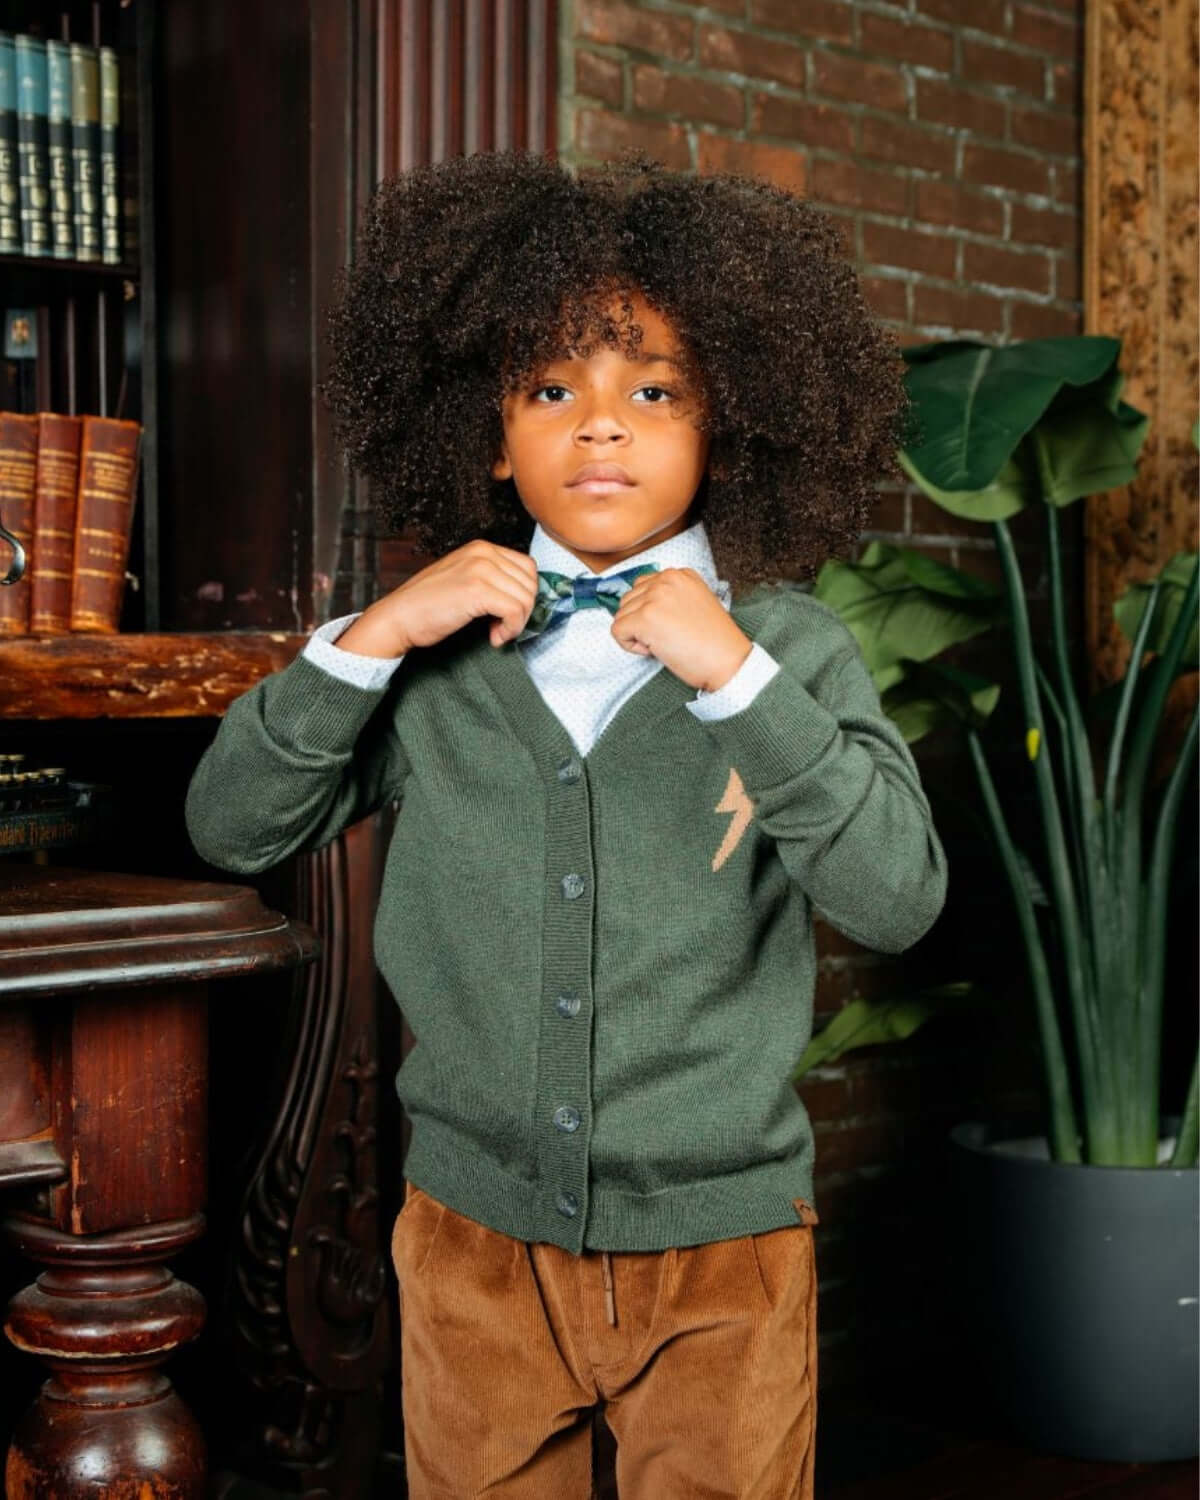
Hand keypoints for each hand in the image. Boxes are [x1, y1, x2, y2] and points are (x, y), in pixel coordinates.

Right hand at [337, 539, 538, 655]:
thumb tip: (525, 596)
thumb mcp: (464, 579)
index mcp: (481, 548)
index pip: (528, 568)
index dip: (524, 595)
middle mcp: (483, 552)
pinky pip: (515, 611)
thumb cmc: (428, 606)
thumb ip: (492, 579)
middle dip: (523, 611)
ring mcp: (480, 569)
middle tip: (502, 627)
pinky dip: (510, 630)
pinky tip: (493, 637)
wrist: (398, 618)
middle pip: (531, 583)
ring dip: (516, 623)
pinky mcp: (477, 590)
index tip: (507, 615)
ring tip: (496, 633)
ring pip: (526, 599)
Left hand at [609, 568, 751, 692]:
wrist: (728, 661)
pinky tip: (654, 649)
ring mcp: (654, 597)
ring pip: (621, 615)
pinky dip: (629, 646)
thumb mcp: (695, 604)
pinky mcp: (645, 618)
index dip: (650, 612)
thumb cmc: (715, 642)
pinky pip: (617, 631)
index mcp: (680, 574)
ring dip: (636, 634)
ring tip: (664, 642)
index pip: (643, 587)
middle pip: (628, 600)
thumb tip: (642, 606)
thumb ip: (670, 597)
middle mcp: (666, 579)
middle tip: (667, 636)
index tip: (669, 625)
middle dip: (640, 622)